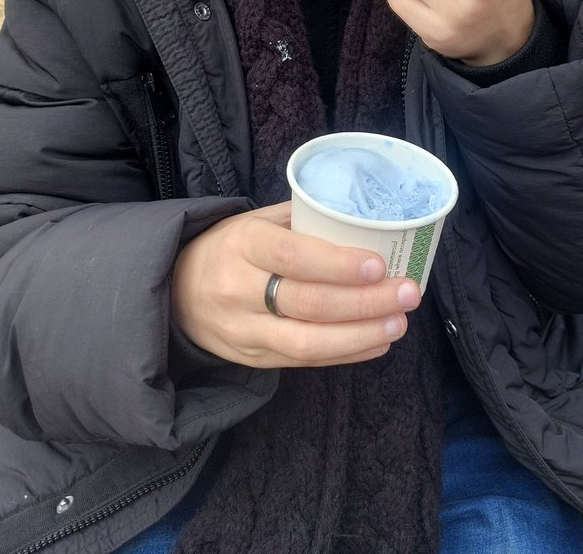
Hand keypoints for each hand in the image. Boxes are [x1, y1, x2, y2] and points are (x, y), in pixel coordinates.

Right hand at [171, 203, 421, 368]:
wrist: (175, 292)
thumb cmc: (229, 247)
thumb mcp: (255, 221)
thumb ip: (302, 220)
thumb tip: (363, 220)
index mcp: (243, 244)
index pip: (292, 257)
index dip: (338, 265)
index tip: (379, 265)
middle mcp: (239, 290)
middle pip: (309, 303)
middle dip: (366, 302)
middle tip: (407, 293)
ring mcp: (244, 331)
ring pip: (307, 342)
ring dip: (361, 335)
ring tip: (399, 323)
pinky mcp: (252, 359)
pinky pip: (304, 361)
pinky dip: (346, 353)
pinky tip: (377, 342)